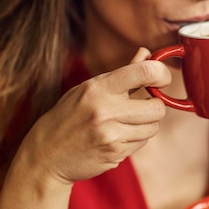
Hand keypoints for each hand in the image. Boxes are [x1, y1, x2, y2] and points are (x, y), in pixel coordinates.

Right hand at [15, 47, 170, 185]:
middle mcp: (106, 110)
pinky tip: (118, 137)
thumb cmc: (68, 116)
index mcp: (99, 87)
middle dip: (155, 106)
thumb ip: (122, 73)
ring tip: (127, 123)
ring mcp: (111, 134)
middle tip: (144, 106)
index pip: (144, 72)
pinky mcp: (115, 153)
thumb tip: (146, 54)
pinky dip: (136, 139)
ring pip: (153, 127)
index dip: (161, 74)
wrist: (46, 155)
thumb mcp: (89, 88)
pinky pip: (142, 143)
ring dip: (146, 125)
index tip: (161, 79)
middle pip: (157, 108)